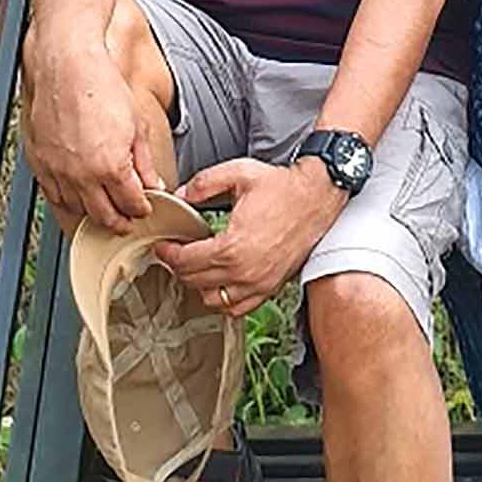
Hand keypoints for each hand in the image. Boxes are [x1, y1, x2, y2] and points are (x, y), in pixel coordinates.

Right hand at [24, 41, 161, 230]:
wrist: (64, 64)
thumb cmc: (98, 85)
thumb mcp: (135, 124)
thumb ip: (144, 161)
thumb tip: (154, 182)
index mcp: (110, 167)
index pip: (131, 205)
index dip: (141, 209)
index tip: (144, 208)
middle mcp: (82, 175)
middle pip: (104, 216)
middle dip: (120, 221)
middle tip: (127, 220)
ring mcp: (57, 171)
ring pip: (77, 210)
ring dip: (93, 214)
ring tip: (105, 210)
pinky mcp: (39, 162)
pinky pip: (53, 195)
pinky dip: (67, 201)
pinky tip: (76, 196)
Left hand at [158, 158, 342, 317]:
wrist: (317, 196)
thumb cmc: (283, 187)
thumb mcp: (239, 173)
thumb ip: (204, 183)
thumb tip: (181, 197)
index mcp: (232, 246)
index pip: (185, 261)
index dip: (168, 253)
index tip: (163, 245)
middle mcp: (244, 271)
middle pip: (194, 281)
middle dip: (179, 266)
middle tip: (175, 252)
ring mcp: (259, 283)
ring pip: (213, 299)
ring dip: (199, 284)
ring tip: (196, 265)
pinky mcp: (271, 287)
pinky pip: (237, 308)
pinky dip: (223, 300)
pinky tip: (219, 282)